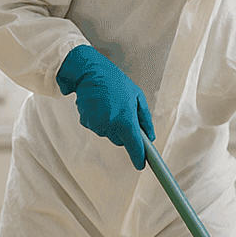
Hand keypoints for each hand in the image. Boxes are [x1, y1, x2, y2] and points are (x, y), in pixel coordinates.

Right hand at [56, 44, 155, 168]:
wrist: (89, 72)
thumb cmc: (115, 82)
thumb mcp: (137, 96)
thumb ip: (145, 119)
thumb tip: (150, 137)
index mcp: (125, 119)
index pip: (134, 146)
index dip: (138, 157)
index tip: (141, 164)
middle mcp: (110, 125)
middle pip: (121, 141)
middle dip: (124, 132)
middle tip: (123, 113)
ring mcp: (97, 125)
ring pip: (109, 134)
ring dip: (111, 124)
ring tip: (110, 105)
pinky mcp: (86, 123)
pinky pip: (98, 128)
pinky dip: (100, 120)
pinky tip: (100, 106)